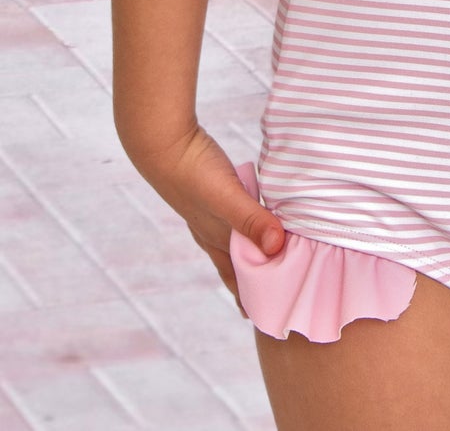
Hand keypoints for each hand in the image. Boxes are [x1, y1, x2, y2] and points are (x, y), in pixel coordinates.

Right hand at [130, 124, 284, 308]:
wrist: (162, 143)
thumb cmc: (194, 172)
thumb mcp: (228, 197)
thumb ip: (252, 221)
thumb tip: (278, 248)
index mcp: (216, 239)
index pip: (237, 279)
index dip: (252, 297)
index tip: (269, 316)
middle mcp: (211, 231)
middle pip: (236, 264)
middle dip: (253, 281)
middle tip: (274, 295)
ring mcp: (208, 213)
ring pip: (234, 240)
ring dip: (251, 251)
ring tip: (269, 260)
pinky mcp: (210, 192)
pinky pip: (233, 215)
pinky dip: (247, 222)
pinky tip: (254, 214)